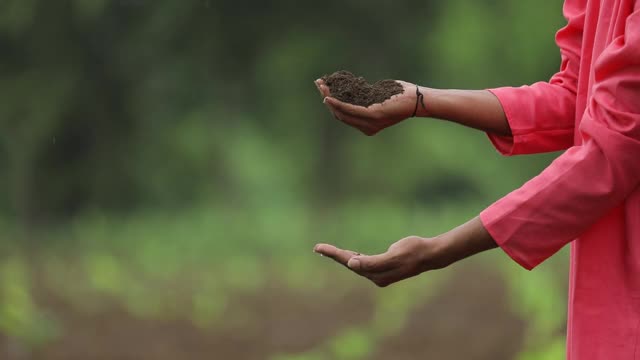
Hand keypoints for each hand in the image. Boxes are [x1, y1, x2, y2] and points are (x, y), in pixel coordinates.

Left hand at [313, 236, 443, 287]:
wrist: (430, 255)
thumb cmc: (414, 251)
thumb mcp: (394, 254)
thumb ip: (372, 261)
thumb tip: (351, 264)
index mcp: (376, 273)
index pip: (350, 262)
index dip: (334, 254)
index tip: (319, 248)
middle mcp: (376, 276)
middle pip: (350, 264)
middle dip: (334, 255)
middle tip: (317, 248)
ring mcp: (380, 274)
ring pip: (356, 264)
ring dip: (342, 257)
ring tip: (327, 251)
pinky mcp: (384, 269)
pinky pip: (364, 263)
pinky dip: (355, 257)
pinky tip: (351, 255)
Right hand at [314, 79, 419, 135]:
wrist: (418, 100)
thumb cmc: (401, 96)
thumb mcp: (379, 96)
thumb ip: (366, 97)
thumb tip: (355, 86)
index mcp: (367, 126)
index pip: (344, 115)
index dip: (331, 103)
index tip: (324, 89)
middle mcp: (367, 127)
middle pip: (340, 114)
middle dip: (327, 97)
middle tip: (319, 84)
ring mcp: (369, 123)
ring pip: (342, 111)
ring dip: (329, 97)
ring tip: (321, 86)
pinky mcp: (373, 115)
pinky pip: (350, 109)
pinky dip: (338, 103)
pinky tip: (330, 96)